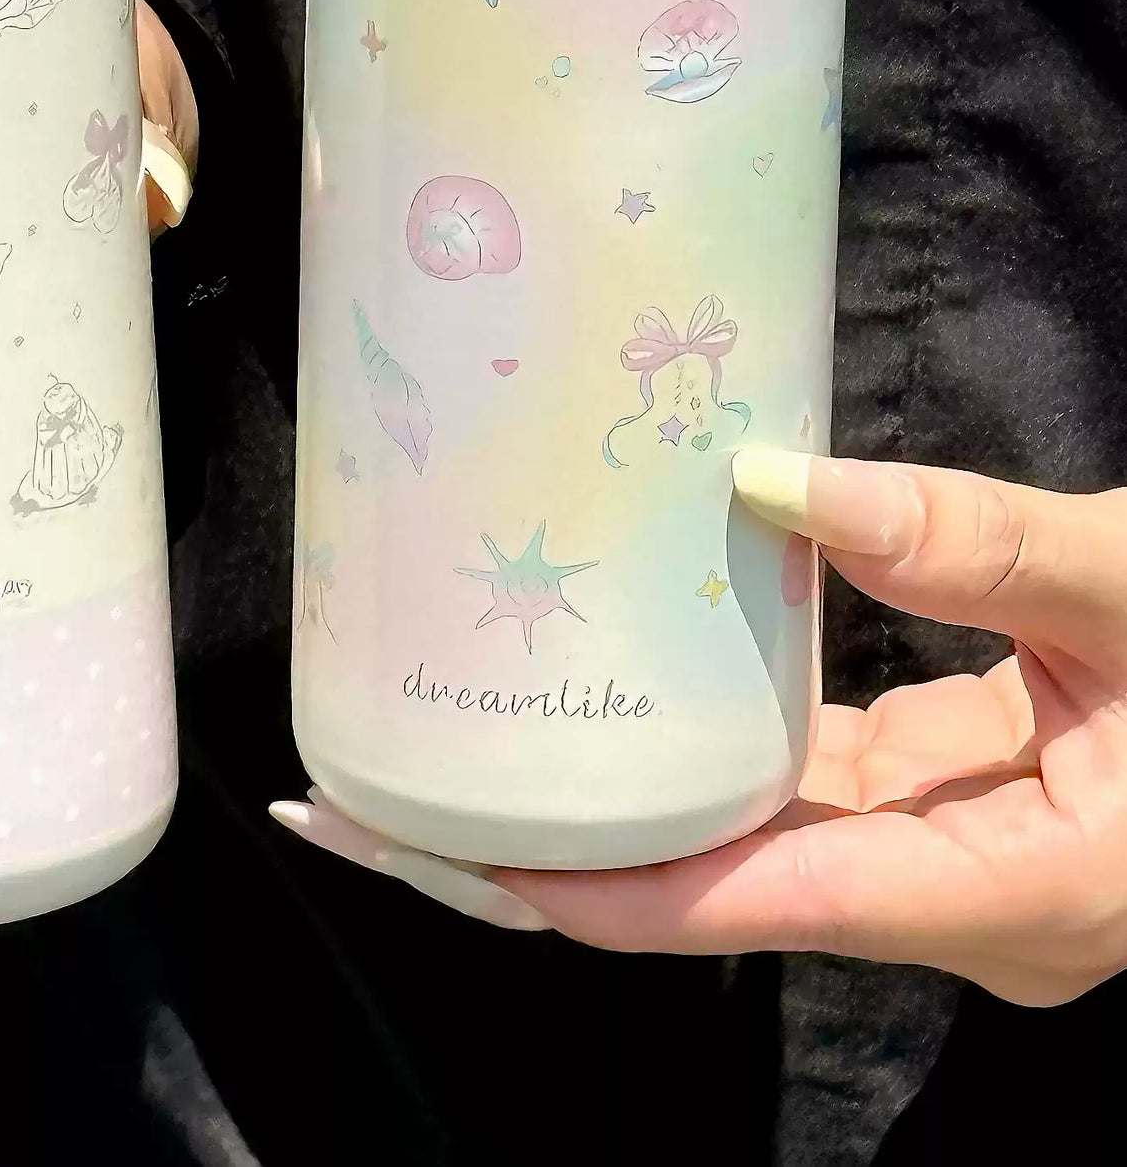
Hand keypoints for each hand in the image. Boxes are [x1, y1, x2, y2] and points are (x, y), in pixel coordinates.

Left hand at [275, 449, 1126, 1004]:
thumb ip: (975, 541)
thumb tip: (766, 477)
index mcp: (1008, 884)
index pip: (752, 898)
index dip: (583, 884)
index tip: (432, 847)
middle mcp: (955, 897)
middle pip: (712, 884)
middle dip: (541, 849)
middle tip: (367, 786)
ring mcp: (947, 854)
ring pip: (743, 834)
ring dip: (606, 790)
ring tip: (452, 725)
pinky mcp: (948, 796)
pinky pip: (795, 779)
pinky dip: (701, 736)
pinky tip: (614, 674)